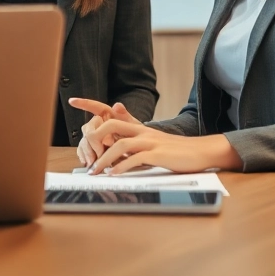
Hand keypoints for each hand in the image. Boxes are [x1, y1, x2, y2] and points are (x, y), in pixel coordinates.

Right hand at [68, 98, 138, 167]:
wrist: (139, 153)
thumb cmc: (137, 138)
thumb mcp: (135, 127)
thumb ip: (126, 116)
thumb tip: (117, 105)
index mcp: (108, 116)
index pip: (94, 107)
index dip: (83, 103)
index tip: (72, 101)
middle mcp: (99, 124)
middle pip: (88, 129)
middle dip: (92, 141)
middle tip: (100, 152)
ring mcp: (94, 137)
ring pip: (84, 141)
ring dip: (87, 151)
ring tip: (93, 161)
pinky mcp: (92, 148)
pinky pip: (82, 150)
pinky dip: (84, 156)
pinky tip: (87, 162)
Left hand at [86, 119, 242, 174]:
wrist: (201, 151)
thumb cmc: (175, 151)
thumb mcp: (152, 143)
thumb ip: (134, 143)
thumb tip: (115, 150)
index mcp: (140, 127)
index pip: (113, 115)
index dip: (92, 108)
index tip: (73, 101)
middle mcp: (143, 131)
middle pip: (112, 125)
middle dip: (95, 137)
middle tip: (86, 154)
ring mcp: (151, 141)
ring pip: (121, 144)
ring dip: (105, 159)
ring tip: (95, 171)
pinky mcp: (159, 154)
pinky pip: (136, 158)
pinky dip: (123, 167)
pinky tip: (114, 174)